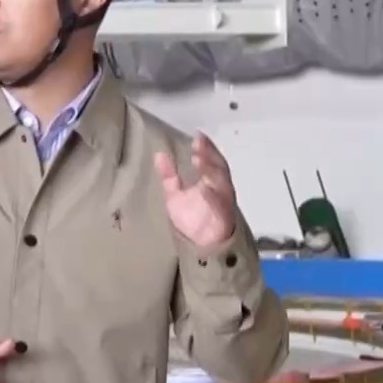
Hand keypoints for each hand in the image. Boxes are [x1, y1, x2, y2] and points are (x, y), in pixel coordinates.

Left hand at [154, 132, 238, 248]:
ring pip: (221, 182)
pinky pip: (219, 206)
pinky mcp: (223, 217)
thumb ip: (169, 176)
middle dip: (209, 154)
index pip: (210, 160)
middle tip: (199, 143)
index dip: (206, 148)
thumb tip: (159, 154)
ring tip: (199, 158)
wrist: (202, 247)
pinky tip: (204, 188)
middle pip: (217, 167)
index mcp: (210, 181)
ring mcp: (223, 202)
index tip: (197, 135)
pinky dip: (212, 196)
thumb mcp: (175, 195)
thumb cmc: (193, 220)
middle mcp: (219, 188)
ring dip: (211, 170)